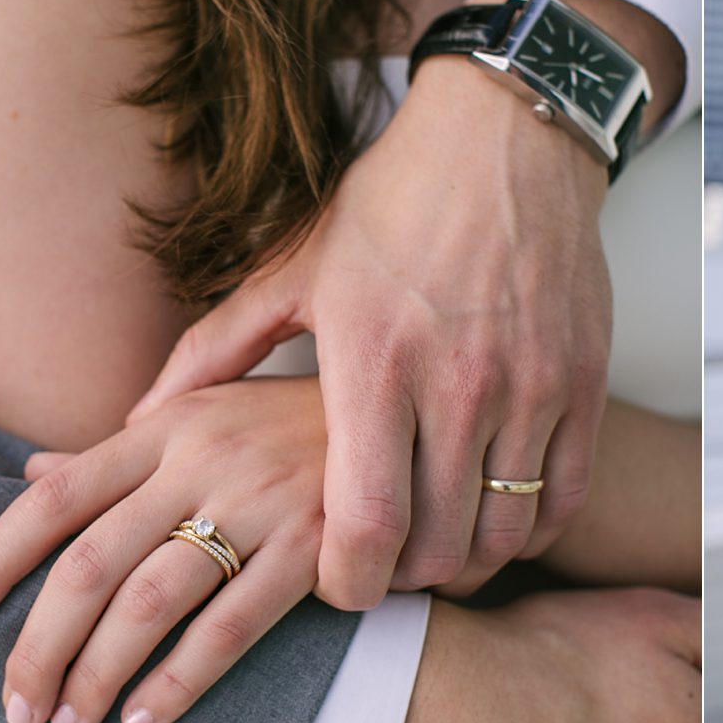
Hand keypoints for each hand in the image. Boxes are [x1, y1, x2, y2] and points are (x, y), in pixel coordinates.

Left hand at [0, 377, 325, 722]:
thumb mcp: (210, 409)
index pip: (54, 495)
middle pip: (89, 562)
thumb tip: (33, 472)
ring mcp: (261, 501)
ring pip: (149, 600)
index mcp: (168, 424)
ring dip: (97, 673)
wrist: (422, 417)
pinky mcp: (316, 545)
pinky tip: (147, 717)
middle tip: (15, 707)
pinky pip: (230, 626)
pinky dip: (180, 680)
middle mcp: (204, 458)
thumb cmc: (305, 422)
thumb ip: (125, 449)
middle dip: (39, 645)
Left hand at [128, 57, 612, 606]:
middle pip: (436, 544)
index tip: (341, 584)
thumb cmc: (392, 204)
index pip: (369, 524)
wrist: (505, 138)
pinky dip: (531, 527)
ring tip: (438, 545)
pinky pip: (565, 497)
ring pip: (504, 531)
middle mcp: (458, 383)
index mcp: (373, 363)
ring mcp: (530, 385)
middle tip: (385, 566)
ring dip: (468, 558)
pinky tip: (499, 515)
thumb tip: (139, 417)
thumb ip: (215, 350)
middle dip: (404, 577)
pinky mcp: (583, 380)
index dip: (352, 581)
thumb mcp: (291, 269)